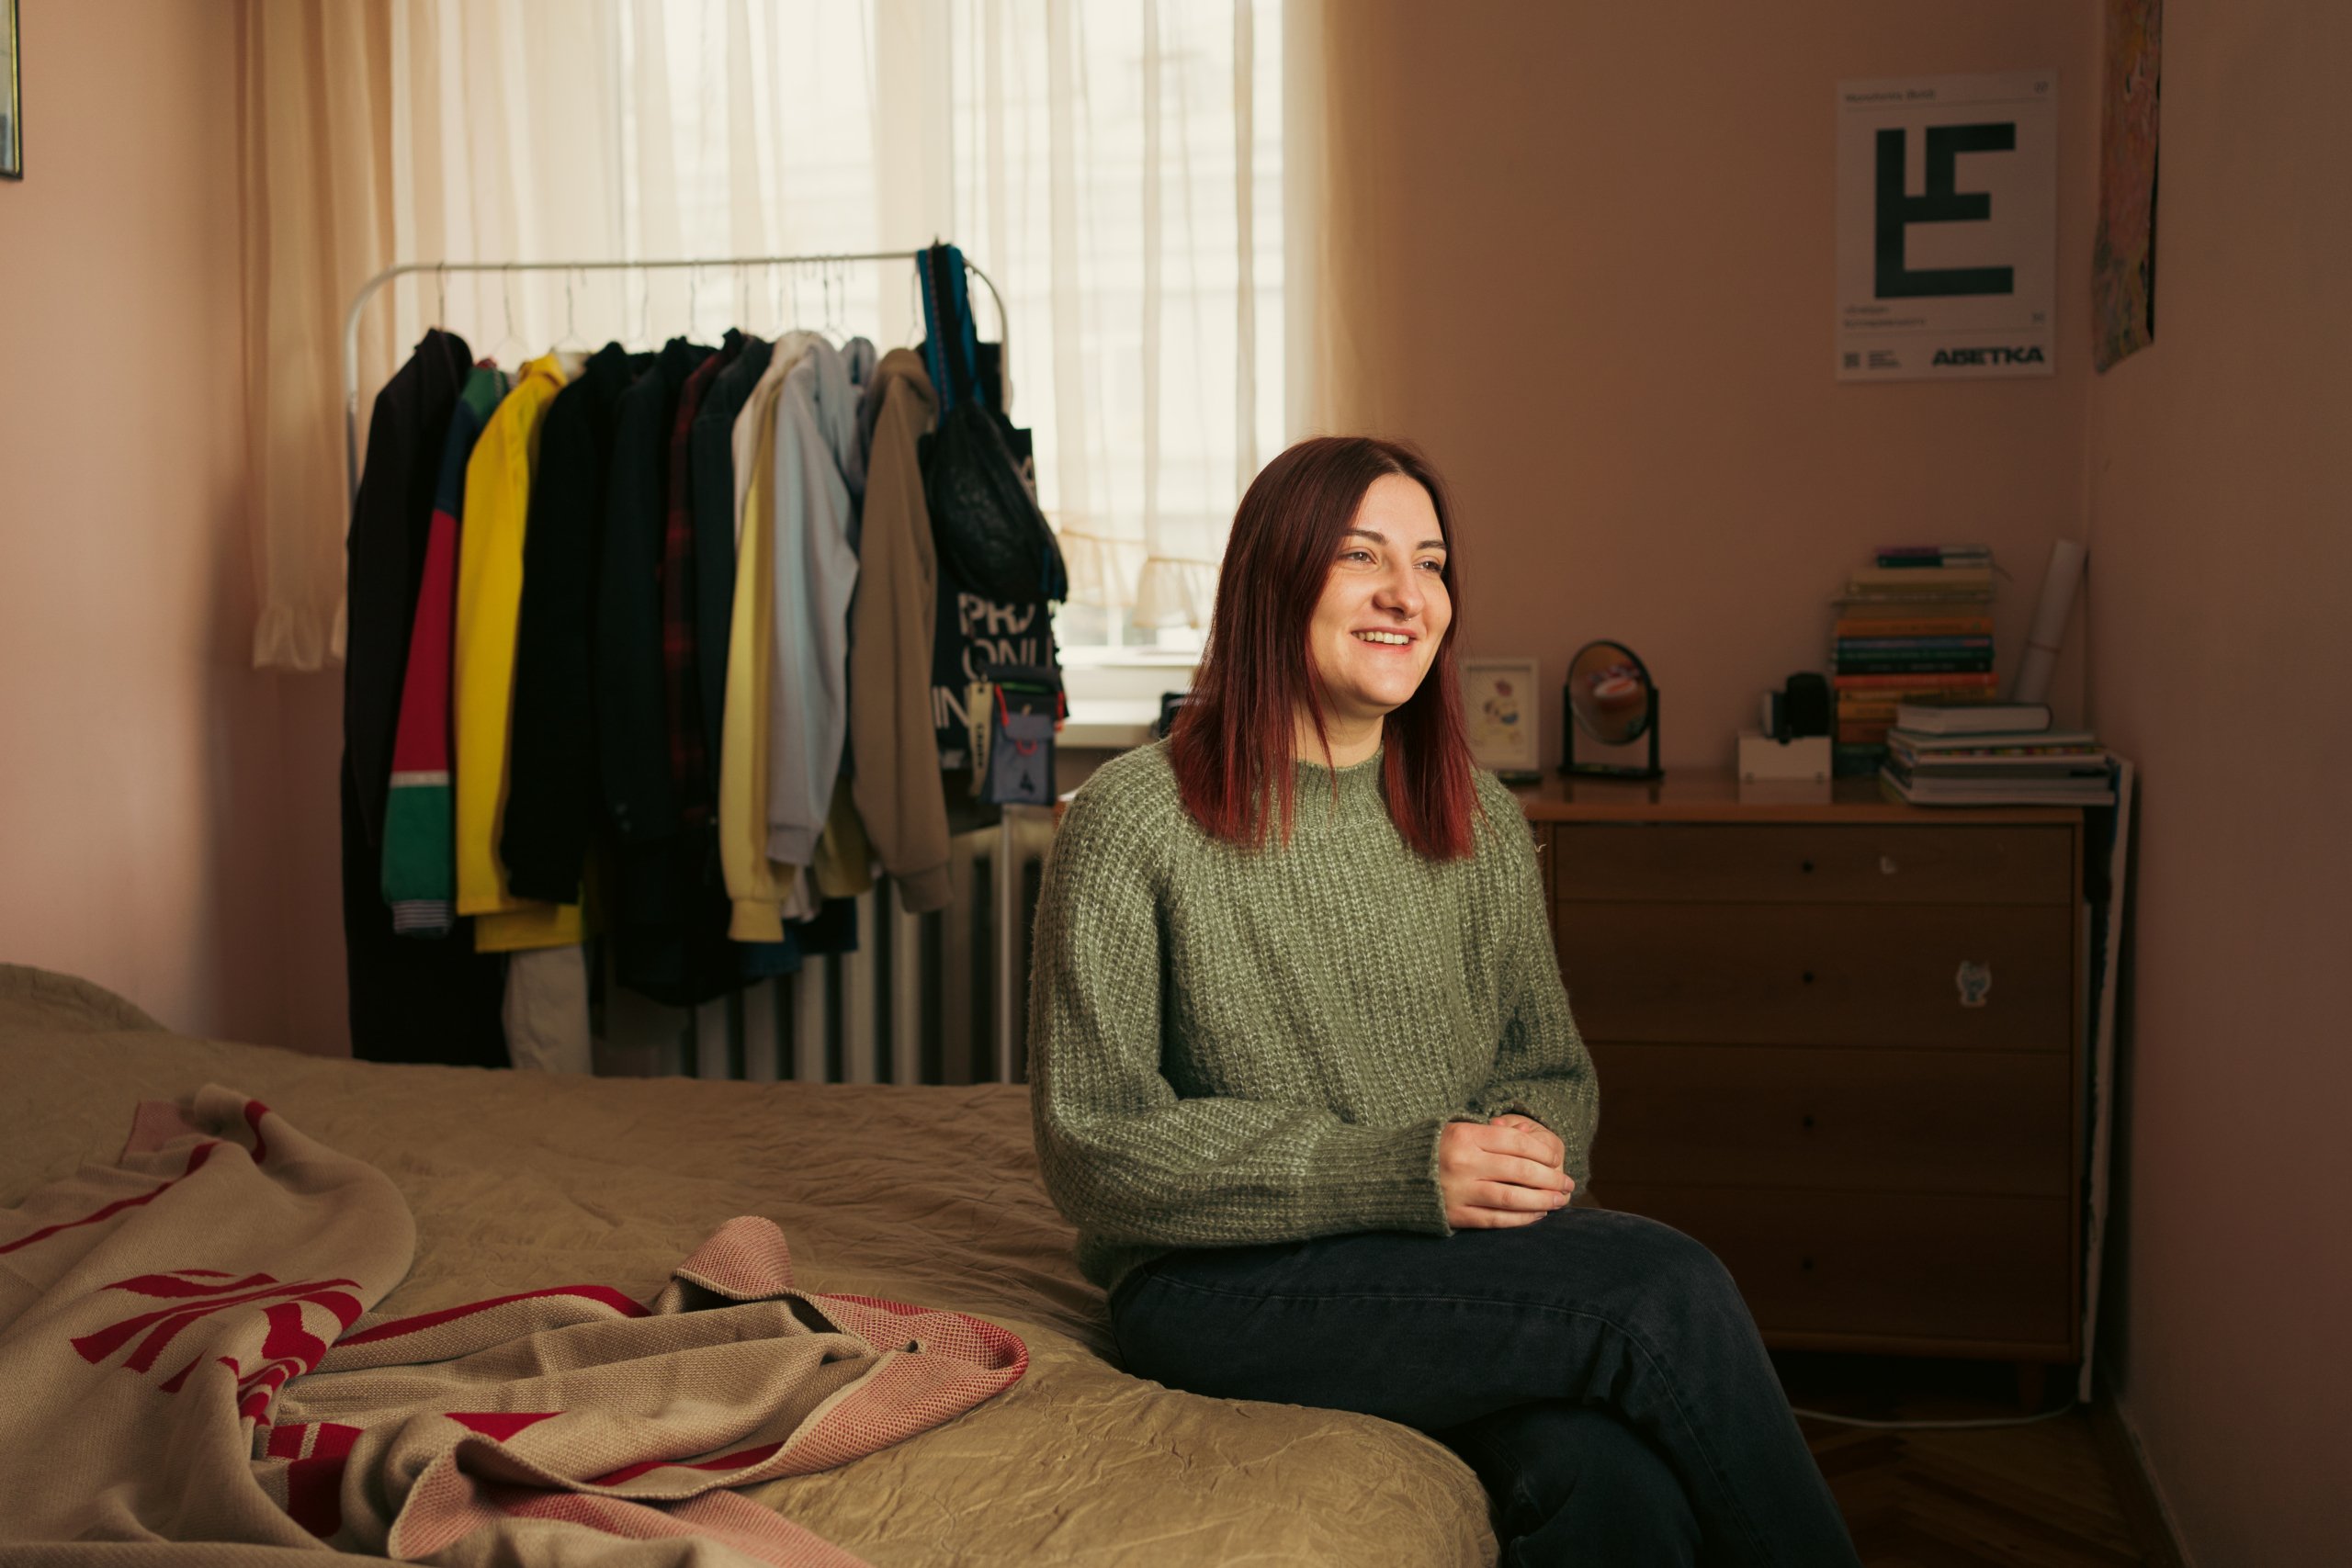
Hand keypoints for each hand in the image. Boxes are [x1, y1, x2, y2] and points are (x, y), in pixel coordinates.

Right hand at [1438, 1115, 1573, 1229]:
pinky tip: (1537, 1215)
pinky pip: (1496, 1219)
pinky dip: (1521, 1219)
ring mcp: (1459, 1191)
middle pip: (1520, 1171)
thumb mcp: (1455, 1129)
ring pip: (1512, 1197)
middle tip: (1568, 1183)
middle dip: (1551, 1178)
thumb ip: (1490, 1134)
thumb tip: (1529, 1140)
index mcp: (1465, 1136)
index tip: (1558, 1159)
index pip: (1517, 1143)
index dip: (1544, 1152)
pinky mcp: (1455, 1215)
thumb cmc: (1430, 1149)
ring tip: (1560, 1200)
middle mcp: (1463, 1163)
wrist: (1388, 1175)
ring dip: (1542, 1200)